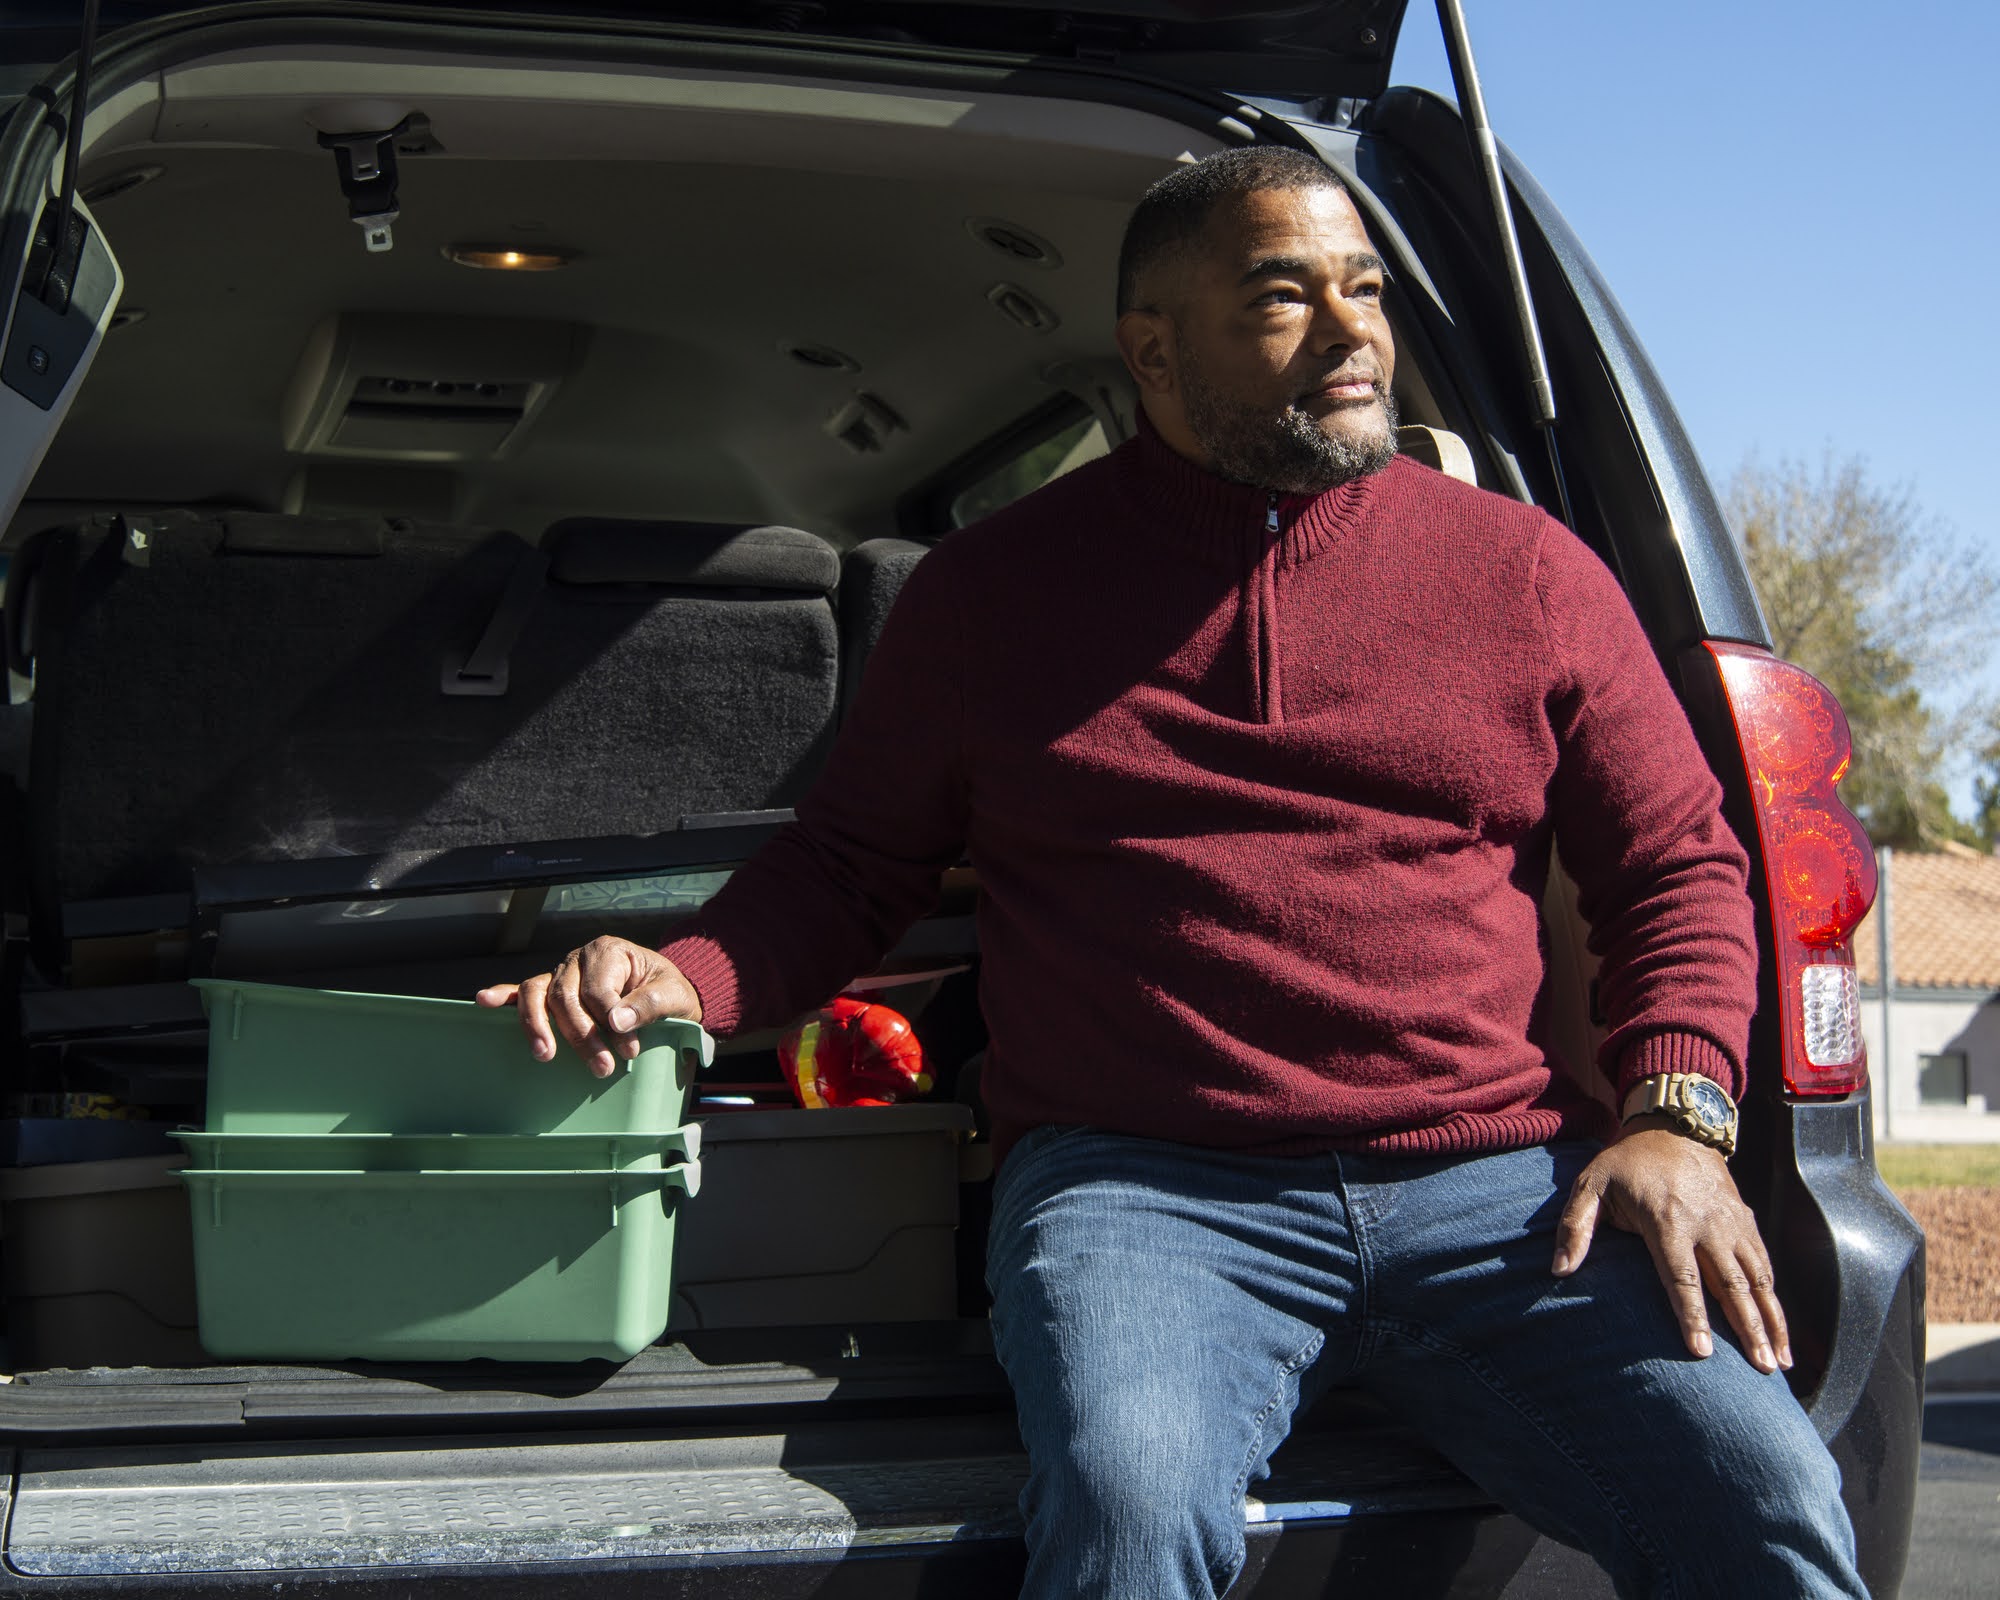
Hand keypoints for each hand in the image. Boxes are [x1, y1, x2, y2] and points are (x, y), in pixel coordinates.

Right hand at [476, 936, 702, 1077]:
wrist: (665, 990)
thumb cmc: (668, 991)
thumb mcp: (673, 994)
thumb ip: (649, 1004)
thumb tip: (616, 1022)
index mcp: (609, 952)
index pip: (597, 988)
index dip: (611, 1021)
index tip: (629, 1050)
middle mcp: (579, 959)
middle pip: (566, 996)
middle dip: (581, 1036)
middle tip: (602, 1068)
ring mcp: (561, 973)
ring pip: (538, 994)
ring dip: (538, 1025)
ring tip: (545, 1055)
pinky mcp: (551, 990)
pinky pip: (522, 992)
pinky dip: (503, 996)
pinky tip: (484, 1001)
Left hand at [1551, 1123, 1790, 1375]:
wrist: (1675, 1127)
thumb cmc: (1627, 1163)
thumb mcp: (1592, 1184)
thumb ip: (1575, 1226)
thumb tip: (1559, 1270)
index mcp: (1667, 1220)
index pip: (1682, 1277)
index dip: (1692, 1315)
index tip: (1702, 1352)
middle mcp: (1707, 1225)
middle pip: (1731, 1286)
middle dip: (1748, 1329)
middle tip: (1761, 1370)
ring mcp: (1732, 1224)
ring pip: (1758, 1280)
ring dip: (1772, 1322)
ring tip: (1780, 1363)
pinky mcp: (1746, 1222)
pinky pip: (1765, 1266)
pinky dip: (1776, 1300)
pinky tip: (1781, 1331)